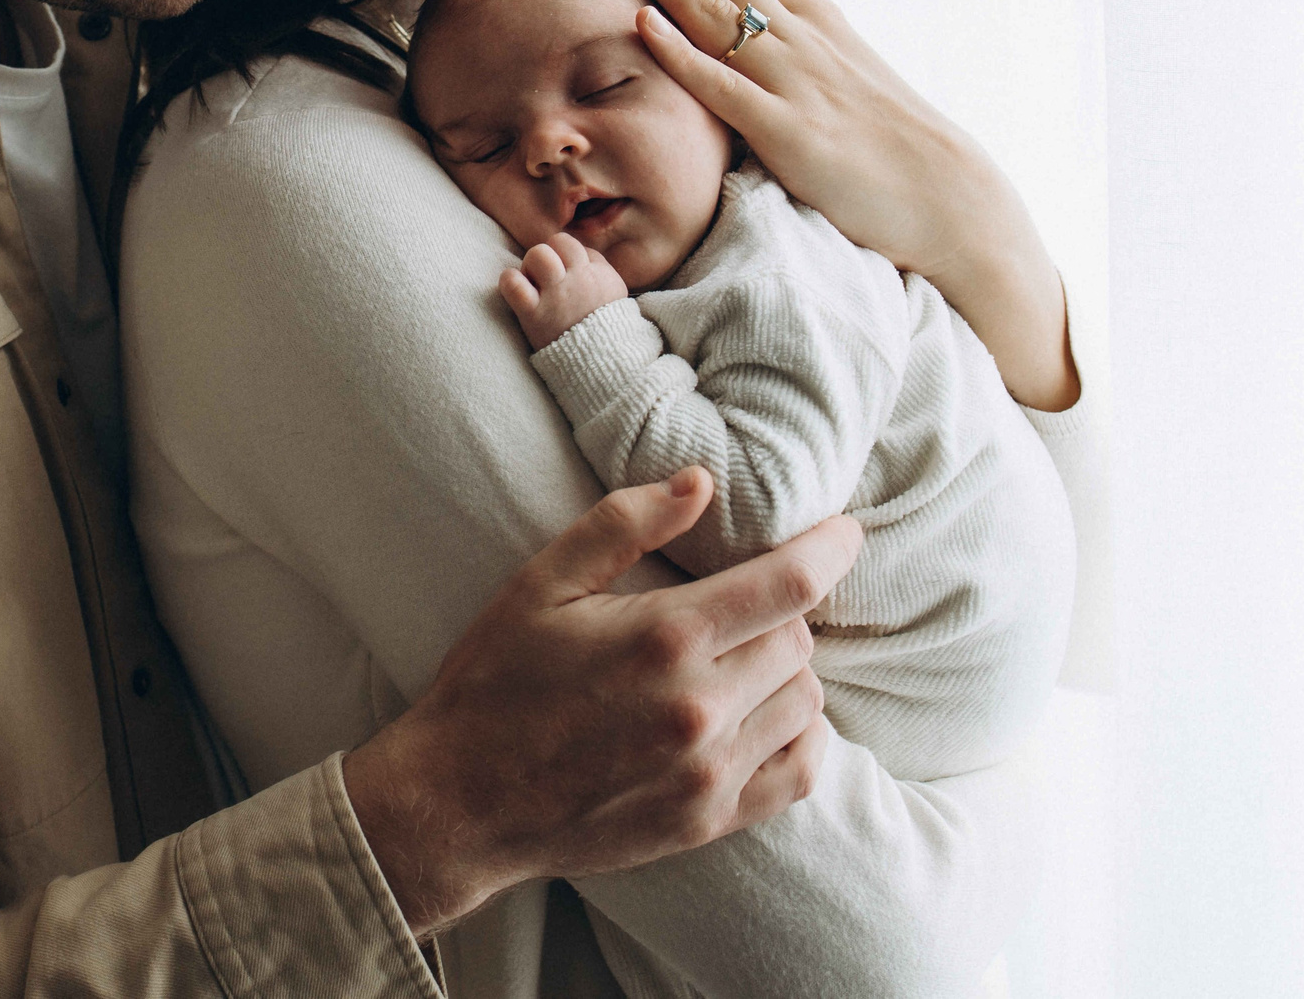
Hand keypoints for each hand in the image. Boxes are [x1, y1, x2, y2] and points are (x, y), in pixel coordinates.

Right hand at [343, 469, 856, 934]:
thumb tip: (701, 482)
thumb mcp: (540, 583)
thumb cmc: (493, 682)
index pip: (790, 585)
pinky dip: (798, 733)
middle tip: (737, 601)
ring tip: (736, 656)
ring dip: (785, 669)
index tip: (844, 531)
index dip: (830, 549)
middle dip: (779, 609)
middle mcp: (700, 708)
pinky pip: (800, 771)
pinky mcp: (709, 820)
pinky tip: (763, 713)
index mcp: (664, 639)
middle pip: (799, 639)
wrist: (459, 802)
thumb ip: (623, 525)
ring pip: (805, 701)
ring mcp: (709, 773)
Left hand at [501, 233, 628, 350]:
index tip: (560, 274)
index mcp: (598, 274)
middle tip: (543, 281)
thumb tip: (574, 250)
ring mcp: (556, 296)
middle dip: (544, 257)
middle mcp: (578, 280)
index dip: (559, 255)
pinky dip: (509, 282)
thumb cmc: (603, 327)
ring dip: (528, 267)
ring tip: (532, 287)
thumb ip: (596, 265)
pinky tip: (516, 293)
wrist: (601, 364)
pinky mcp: (535, 315)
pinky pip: (513, 282)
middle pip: (553, 243)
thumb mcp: (613, 291)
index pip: (569, 244)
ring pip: (536, 254)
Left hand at [564, 0, 1078, 409]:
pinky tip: (642, 22)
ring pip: (710, 6)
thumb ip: (786, 46)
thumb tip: (740, 27)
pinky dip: (683, 52)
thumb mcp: (832, 73)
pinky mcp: (790, 130)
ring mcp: (793, 77)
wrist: (948, 195)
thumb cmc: (884, 142)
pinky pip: (727, 86)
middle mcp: (797, 31)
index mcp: (805, 15)